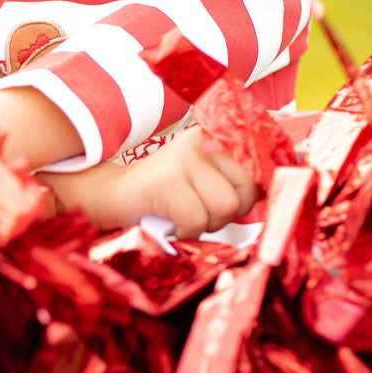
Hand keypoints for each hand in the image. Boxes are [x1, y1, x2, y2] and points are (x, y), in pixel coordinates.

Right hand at [41, 126, 258, 237]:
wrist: (106, 197)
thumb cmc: (157, 200)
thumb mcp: (198, 185)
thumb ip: (229, 186)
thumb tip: (265, 198)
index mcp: (211, 141)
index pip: (255, 168)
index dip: (248, 198)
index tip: (231, 208)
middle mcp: (200, 142)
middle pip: (244, 192)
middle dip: (224, 216)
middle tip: (196, 215)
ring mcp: (183, 159)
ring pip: (224, 208)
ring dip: (202, 225)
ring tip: (179, 217)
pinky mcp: (166, 180)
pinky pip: (196, 219)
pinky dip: (182, 231)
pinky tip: (166, 221)